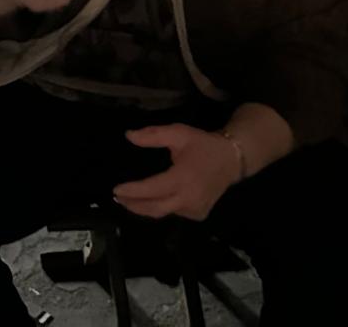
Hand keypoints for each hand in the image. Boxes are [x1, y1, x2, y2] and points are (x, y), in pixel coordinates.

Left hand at [113, 124, 242, 222]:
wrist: (231, 159)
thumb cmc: (202, 145)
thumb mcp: (178, 134)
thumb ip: (153, 135)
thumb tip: (129, 136)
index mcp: (183, 178)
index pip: (152, 189)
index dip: (133, 191)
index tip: (116, 189)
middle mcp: (189, 198)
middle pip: (155, 208)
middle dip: (133, 205)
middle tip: (117, 198)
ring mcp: (195, 209)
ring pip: (164, 212)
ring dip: (145, 207)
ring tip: (130, 199)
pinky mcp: (199, 214)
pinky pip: (174, 213)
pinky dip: (161, 207)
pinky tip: (153, 199)